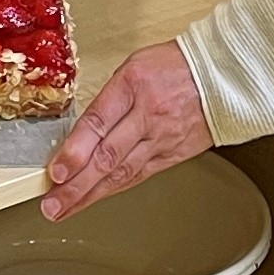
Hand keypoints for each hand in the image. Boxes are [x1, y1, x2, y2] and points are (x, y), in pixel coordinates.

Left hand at [43, 40, 209, 218]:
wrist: (221, 78)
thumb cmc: (175, 66)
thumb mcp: (134, 66)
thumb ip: (109, 98)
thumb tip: (79, 130)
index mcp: (133, 84)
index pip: (98, 122)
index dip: (75, 150)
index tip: (56, 171)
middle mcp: (147, 115)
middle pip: (108, 156)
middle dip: (77, 185)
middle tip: (52, 205)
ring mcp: (162, 139)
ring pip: (122, 173)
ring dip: (91, 195)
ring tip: (65, 209)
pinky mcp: (173, 155)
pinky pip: (140, 175)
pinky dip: (115, 189)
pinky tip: (97, 199)